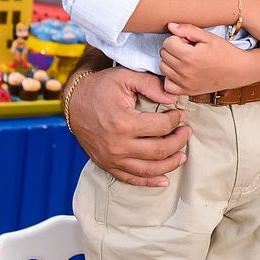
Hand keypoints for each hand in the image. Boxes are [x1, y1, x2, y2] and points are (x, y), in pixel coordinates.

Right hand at [66, 66, 189, 186]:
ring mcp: (111, 158)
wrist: (73, 102)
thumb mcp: (125, 77)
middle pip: (159, 151)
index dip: (176, 120)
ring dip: (169, 164)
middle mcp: (117, 145)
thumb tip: (173, 98)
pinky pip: (130, 178)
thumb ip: (151, 85)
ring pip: (148, 169)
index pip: (161, 127)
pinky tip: (164, 180)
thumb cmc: (101, 87)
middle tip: (186, 132)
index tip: (181, 114)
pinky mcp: (106, 165)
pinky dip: (148, 182)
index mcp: (123, 122)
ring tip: (182, 155)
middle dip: (178, 142)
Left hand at [160, 23, 254, 94]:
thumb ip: (188, 30)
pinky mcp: (187, 91)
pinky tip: (180, 72)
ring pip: (163, 68)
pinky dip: (170, 78)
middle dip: (173, 48)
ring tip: (186, 59)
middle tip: (188, 49)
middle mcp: (185, 72)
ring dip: (171, 61)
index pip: (168, 42)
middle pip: (164, 54)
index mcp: (189, 57)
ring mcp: (185, 83)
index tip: (188, 41)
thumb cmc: (225, 52)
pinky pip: (167, 85)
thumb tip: (170, 26)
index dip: (178, 38)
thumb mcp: (208, 37)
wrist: (239, 70)